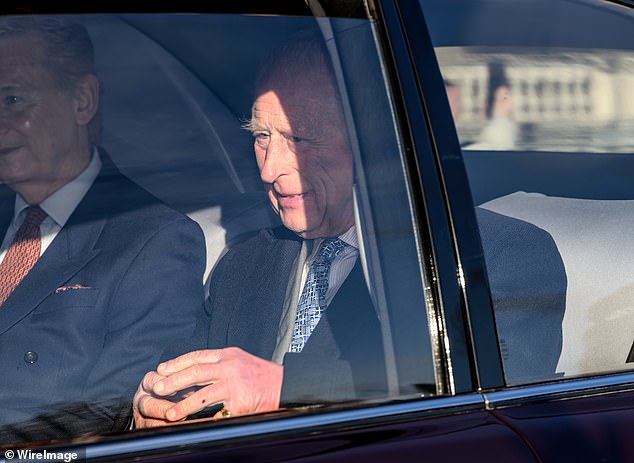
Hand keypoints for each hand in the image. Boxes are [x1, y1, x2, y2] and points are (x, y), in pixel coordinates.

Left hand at [134, 347, 282, 426]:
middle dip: (173, 381)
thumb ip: (219, 363)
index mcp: (228, 355)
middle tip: (158, 388)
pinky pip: (218, 414)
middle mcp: (230, 367)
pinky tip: (194, 426)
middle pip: (195, 373)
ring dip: (184, 406)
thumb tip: (193, 373)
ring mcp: (234, 385)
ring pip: (202, 395)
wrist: (286, 385)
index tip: (162, 370)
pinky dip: (205, 421)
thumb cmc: (261, 375)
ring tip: (170, 413)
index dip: (177, 363)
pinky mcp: (240, 402)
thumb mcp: (240, 360)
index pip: (196, 356)